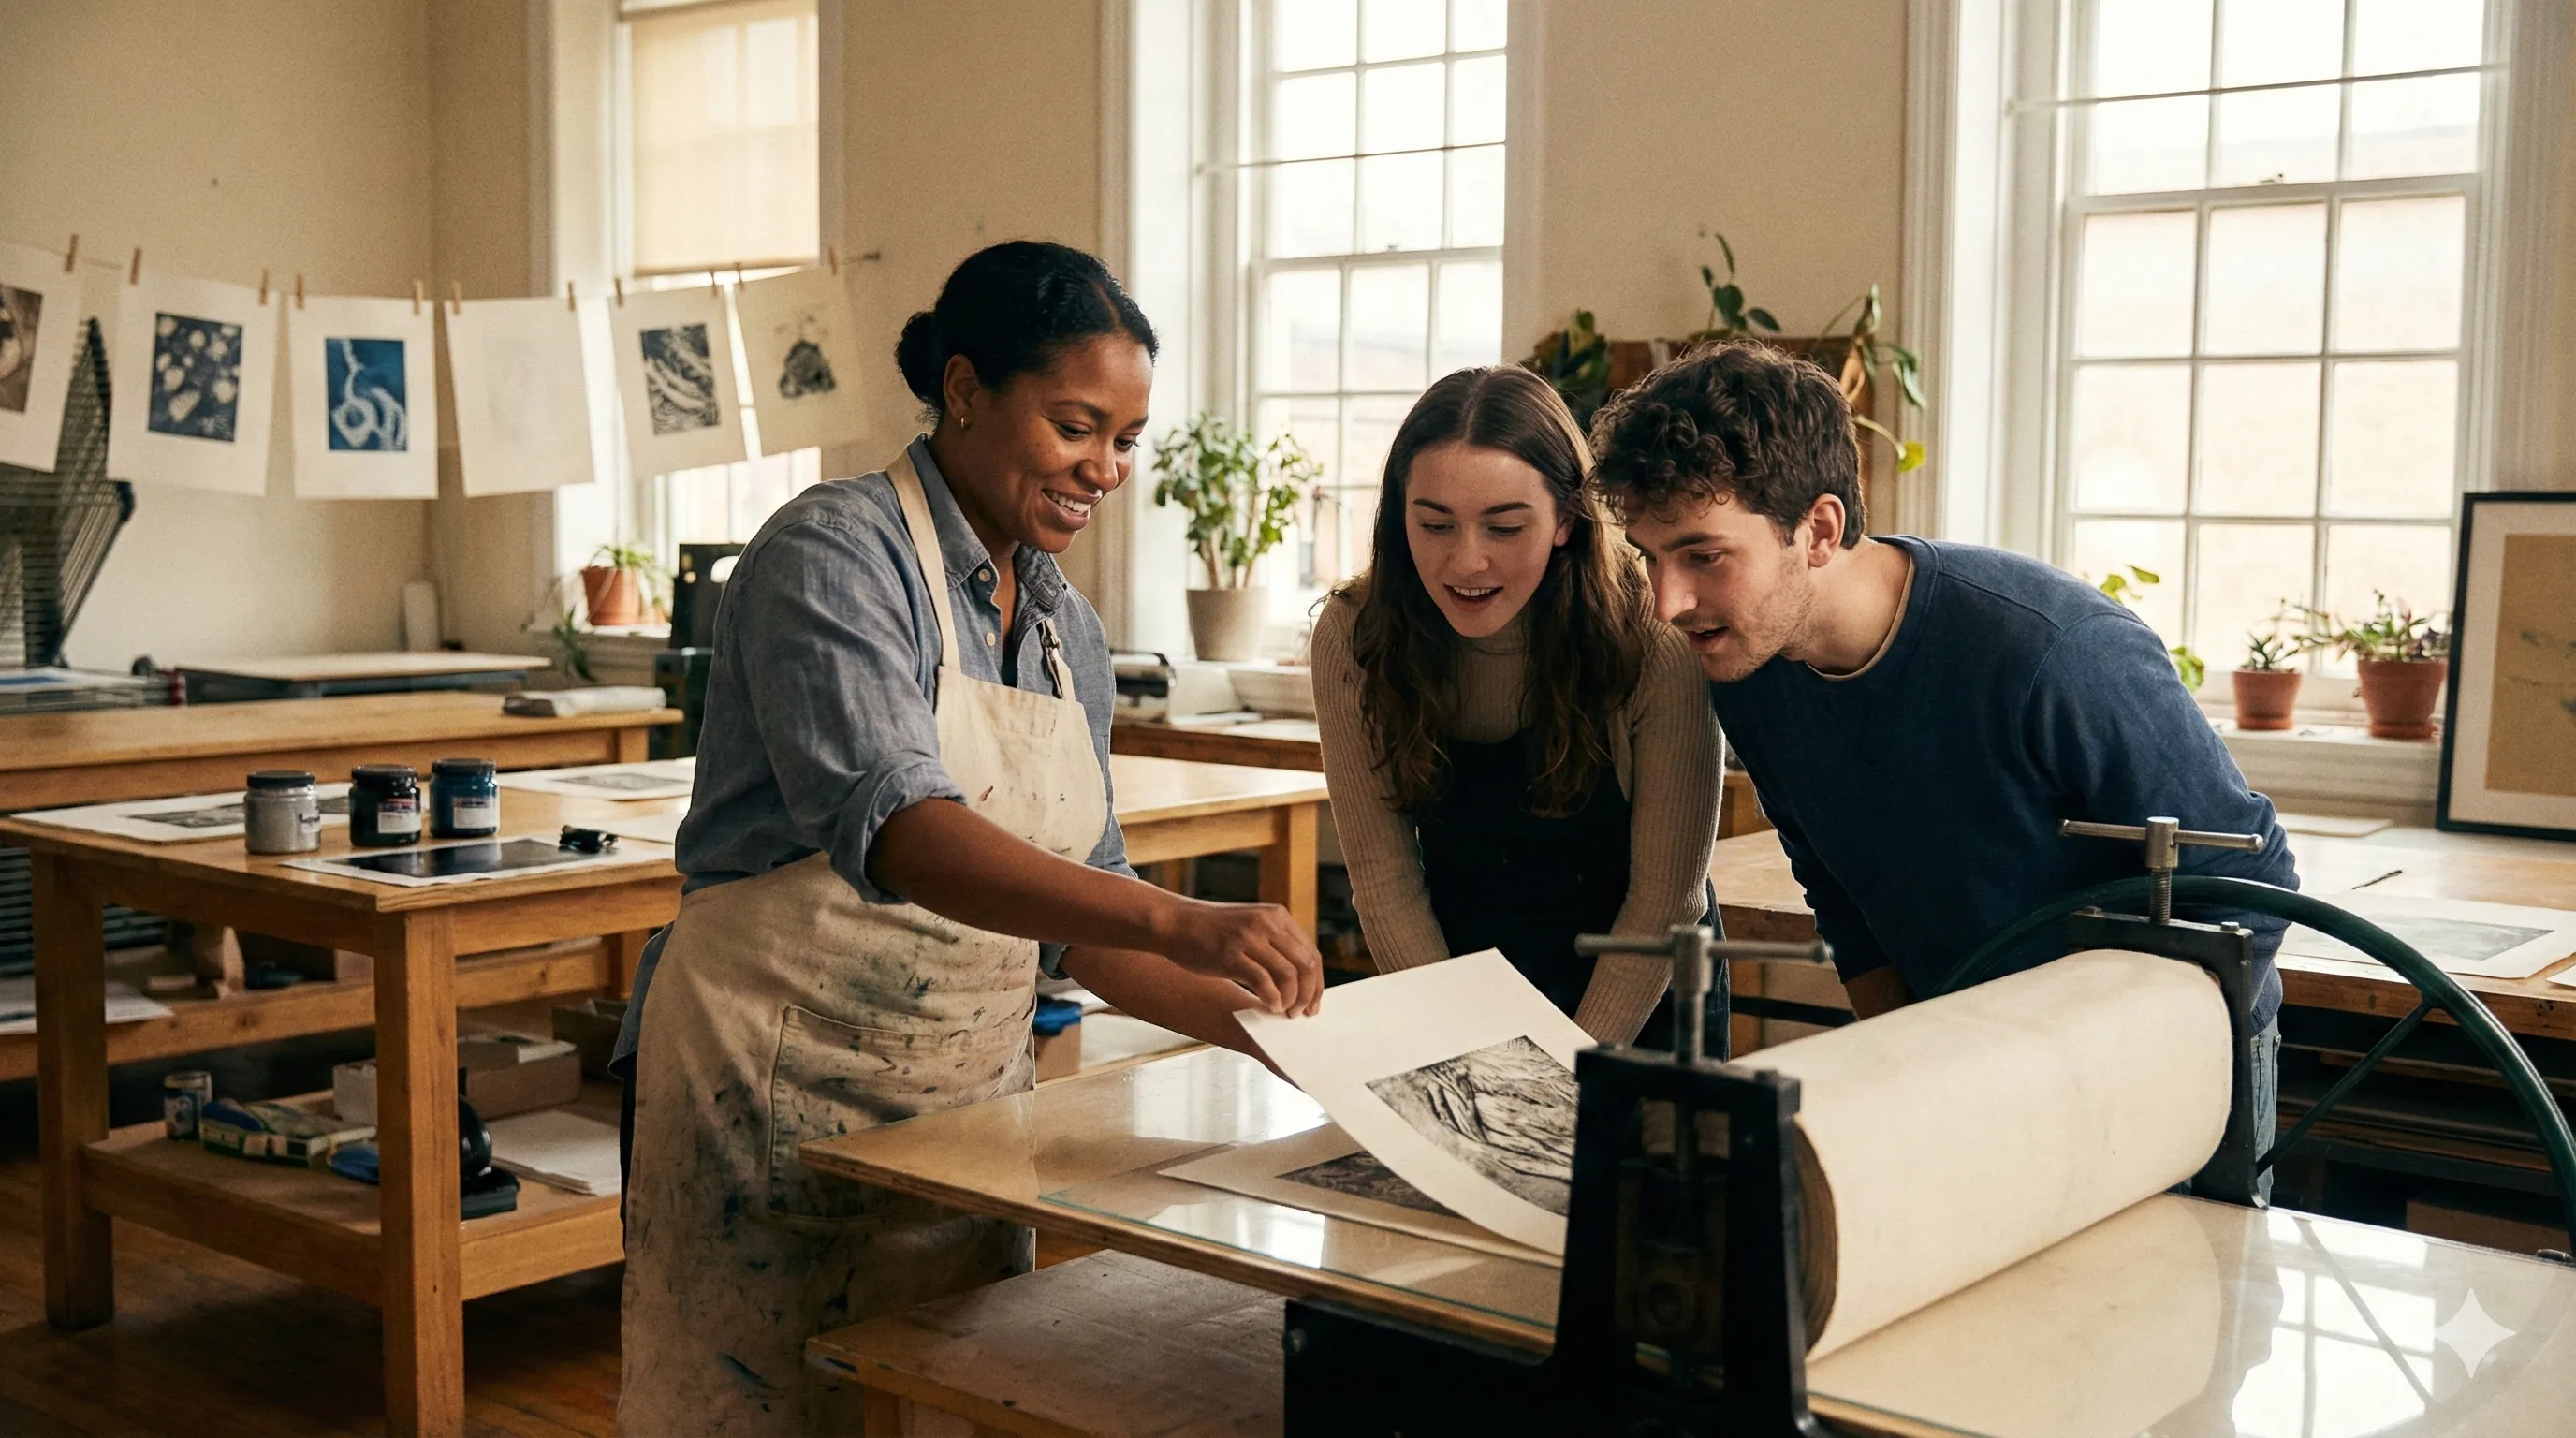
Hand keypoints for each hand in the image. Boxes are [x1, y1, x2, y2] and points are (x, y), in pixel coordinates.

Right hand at [1153, 897, 1324, 1015]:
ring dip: (1291, 1000)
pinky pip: (1264, 982)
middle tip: (1301, 1013)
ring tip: (1284, 1011)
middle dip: (1308, 994)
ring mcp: (1249, 938)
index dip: (1316, 982)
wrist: (1175, 922)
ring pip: (1289, 975)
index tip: (1314, 1003)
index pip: (1311, 953)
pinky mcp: (1231, 954)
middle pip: (1306, 965)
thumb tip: (1299, 981)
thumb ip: (1274, 945)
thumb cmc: (1212, 931)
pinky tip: (1270, 1007)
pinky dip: (1273, 999)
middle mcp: (1267, 924)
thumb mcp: (1251, 926)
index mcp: (1277, 916)